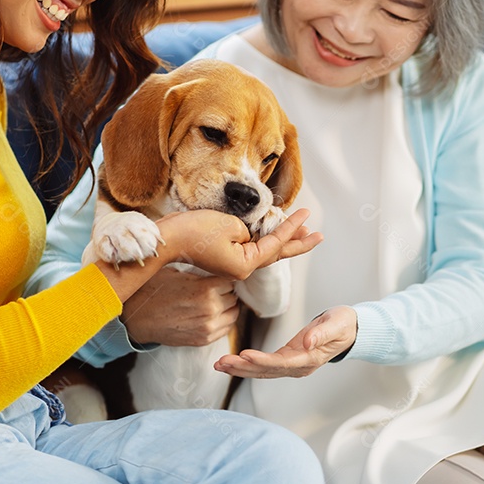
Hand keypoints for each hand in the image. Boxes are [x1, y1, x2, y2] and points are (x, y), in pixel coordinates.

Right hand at [122, 268, 238, 346]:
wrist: (137, 318)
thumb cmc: (154, 291)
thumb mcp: (176, 271)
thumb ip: (201, 270)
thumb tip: (218, 263)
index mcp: (205, 289)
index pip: (231, 279)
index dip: (224, 275)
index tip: (218, 274)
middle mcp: (210, 309)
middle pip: (234, 296)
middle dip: (226, 290)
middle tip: (216, 287)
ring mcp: (208, 327)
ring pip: (234, 312)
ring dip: (228, 305)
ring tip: (215, 300)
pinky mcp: (204, 340)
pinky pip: (227, 328)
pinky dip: (223, 319)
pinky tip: (212, 313)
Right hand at [160, 208, 321, 280]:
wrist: (165, 240)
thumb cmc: (194, 231)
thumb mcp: (229, 224)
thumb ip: (248, 230)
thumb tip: (250, 234)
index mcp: (245, 264)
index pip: (276, 243)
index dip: (292, 227)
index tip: (307, 214)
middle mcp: (240, 270)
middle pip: (276, 254)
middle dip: (298, 243)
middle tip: (318, 236)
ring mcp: (231, 266)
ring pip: (264, 252)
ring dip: (282, 240)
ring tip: (301, 231)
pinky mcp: (222, 259)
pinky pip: (249, 250)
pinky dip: (263, 240)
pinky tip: (269, 232)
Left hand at [214, 306, 356, 378]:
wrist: (351, 329)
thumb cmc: (344, 324)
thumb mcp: (336, 324)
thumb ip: (322, 333)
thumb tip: (306, 343)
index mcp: (309, 359)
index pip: (281, 363)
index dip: (262, 361)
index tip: (244, 355)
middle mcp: (298, 367)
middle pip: (266, 371)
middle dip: (242, 368)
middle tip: (221, 363)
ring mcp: (292, 365)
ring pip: (262, 371)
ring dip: (240, 368)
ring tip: (219, 364)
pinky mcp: (287, 358)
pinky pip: (264, 365)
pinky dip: (246, 363)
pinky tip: (232, 361)